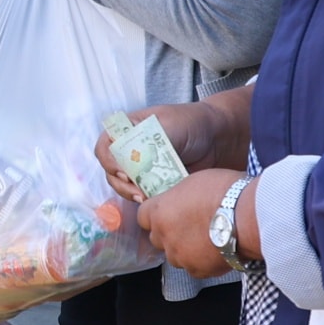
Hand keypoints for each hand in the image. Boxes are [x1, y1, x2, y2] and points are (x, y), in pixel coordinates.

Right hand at [95, 96, 248, 198]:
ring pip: (123, 186)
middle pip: (110, 170)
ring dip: (131, 194)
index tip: (125, 172)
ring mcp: (140, 168)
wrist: (218, 139)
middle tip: (137, 189)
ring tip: (146, 197)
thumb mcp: (169, 126)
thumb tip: (132, 163)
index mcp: (127, 129)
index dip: (110, 161)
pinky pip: (141, 195)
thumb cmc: (192, 123)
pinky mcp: (152, 184)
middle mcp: (129, 149)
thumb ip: (149, 143)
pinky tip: (155, 201)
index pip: (105, 146)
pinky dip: (145, 200)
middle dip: (121, 183)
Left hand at [136, 169, 243, 277]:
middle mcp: (164, 236)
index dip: (155, 214)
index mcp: (159, 211)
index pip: (143, 216)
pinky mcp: (197, 271)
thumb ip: (179, 196)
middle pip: (157, 238)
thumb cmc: (224, 193)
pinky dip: (202, 261)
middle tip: (189, 224)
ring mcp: (179, 256)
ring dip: (185, 248)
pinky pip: (194, 267)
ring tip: (206, 238)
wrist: (247, 218)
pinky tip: (216, 249)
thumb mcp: (195, 181)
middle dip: (169, 232)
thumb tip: (179, 200)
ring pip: (175, 255)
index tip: (166, 211)